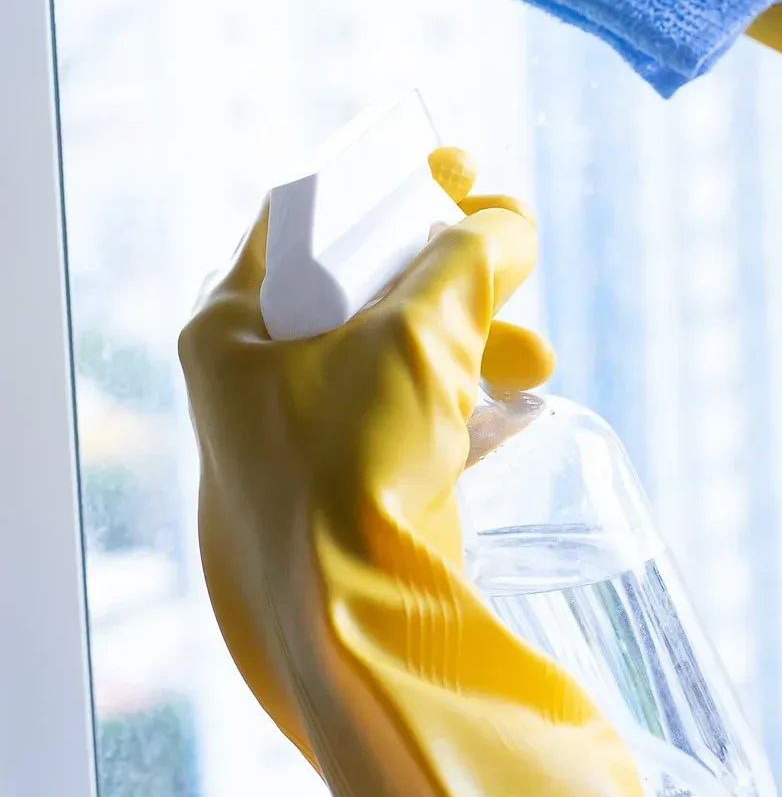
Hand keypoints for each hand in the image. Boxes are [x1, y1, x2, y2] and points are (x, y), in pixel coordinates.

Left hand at [178, 149, 687, 796]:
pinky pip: (411, 417)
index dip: (385, 180)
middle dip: (452, 268)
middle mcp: (251, 380)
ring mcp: (299, 442)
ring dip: (474, 337)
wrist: (355, 630)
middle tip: (510, 247)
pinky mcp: (349, 495)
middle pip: (361, 284)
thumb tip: (507, 222)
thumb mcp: (419, 331)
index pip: (304, 216)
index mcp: (230, 326)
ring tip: (535, 356)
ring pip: (396, 353)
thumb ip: (470, 256)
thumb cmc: (354, 462)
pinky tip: (520, 404)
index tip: (455, 166)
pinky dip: (464, 398)